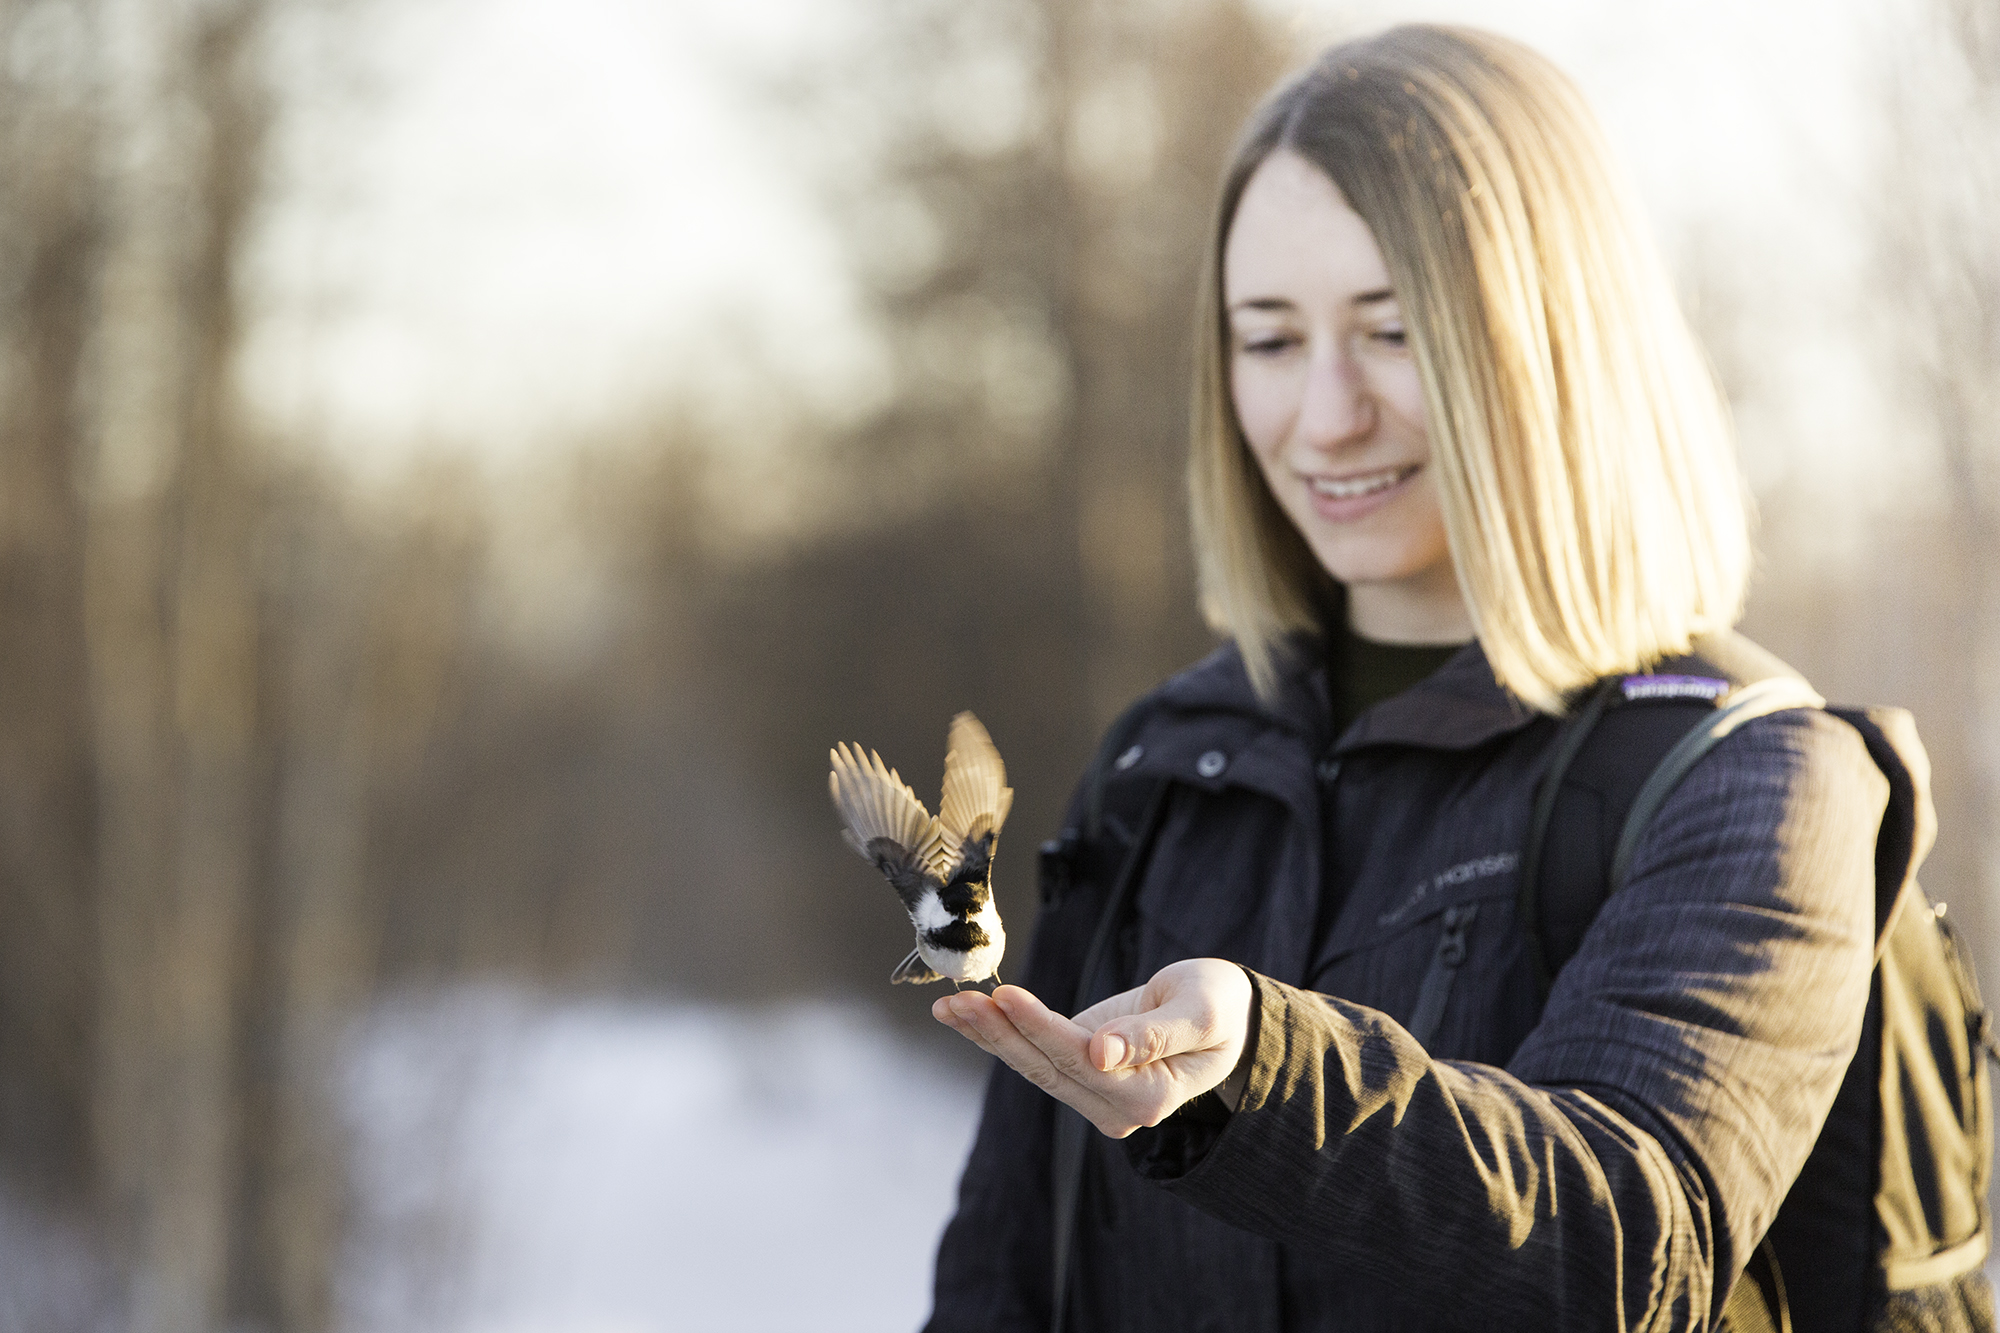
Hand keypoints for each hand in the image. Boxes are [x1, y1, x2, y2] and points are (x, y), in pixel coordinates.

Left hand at [932, 959, 1253, 1137]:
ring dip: (988, 1033)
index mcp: (1150, 1096)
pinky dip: (998, 1031)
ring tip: (948, 1005)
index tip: (1006, 995)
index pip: (1082, 1061)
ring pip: (1032, 1065)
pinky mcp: (1079, 1071)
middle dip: (1000, 1032)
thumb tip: (1102, 1054)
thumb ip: (1155, 1034)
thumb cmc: (1220, 1007)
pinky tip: (964, 1013)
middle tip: (960, 999)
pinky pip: (1034, 1053)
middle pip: (1047, 1068)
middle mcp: (1117, 1106)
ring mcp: (1095, 1093)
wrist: (1223, 1012)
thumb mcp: (1201, 1012)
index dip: (1041, 1028)